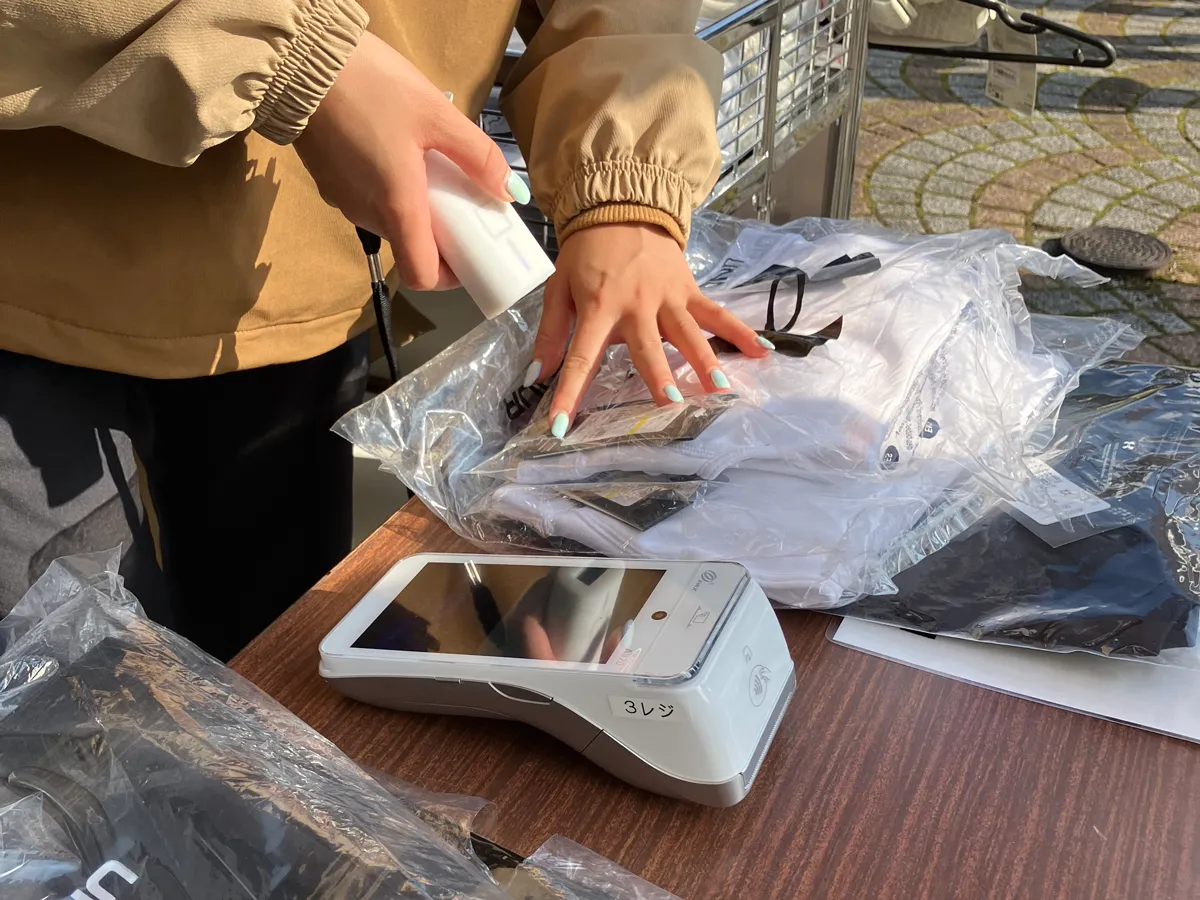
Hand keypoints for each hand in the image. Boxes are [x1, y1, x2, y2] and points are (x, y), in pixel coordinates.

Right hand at [295, 32, 528, 290]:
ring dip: (414, 208)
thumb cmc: (372, 86)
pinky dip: (389, 190)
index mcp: (396, 207)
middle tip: (461, 199)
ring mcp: (342, 199)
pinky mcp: (327, 180)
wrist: (299, 59)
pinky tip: (397, 152)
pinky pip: (367, 199)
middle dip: (439, 233)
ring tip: (430, 168)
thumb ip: (478, 156)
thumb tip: (511, 192)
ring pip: (388, 220)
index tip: (471, 255)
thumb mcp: (437, 114)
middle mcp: (366, 213)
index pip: (422, 276)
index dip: (450, 276)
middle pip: (409, 245)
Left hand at [526, 223, 769, 435]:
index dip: (568, 393)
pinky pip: (716, 314)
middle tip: (672, 404)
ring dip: (704, 360)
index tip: (559, 427)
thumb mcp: (558, 289)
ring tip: (719, 388)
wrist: (620, 205)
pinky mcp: (689, 290)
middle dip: (659, 376)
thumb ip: (551, 333)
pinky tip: (761, 351)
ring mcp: (667, 298)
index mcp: (598, 308)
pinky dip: (740, 331)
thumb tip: (536, 376)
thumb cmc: (586, 254)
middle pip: (647, 348)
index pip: (580, 358)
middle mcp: (636, 306)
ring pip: (688, 334)